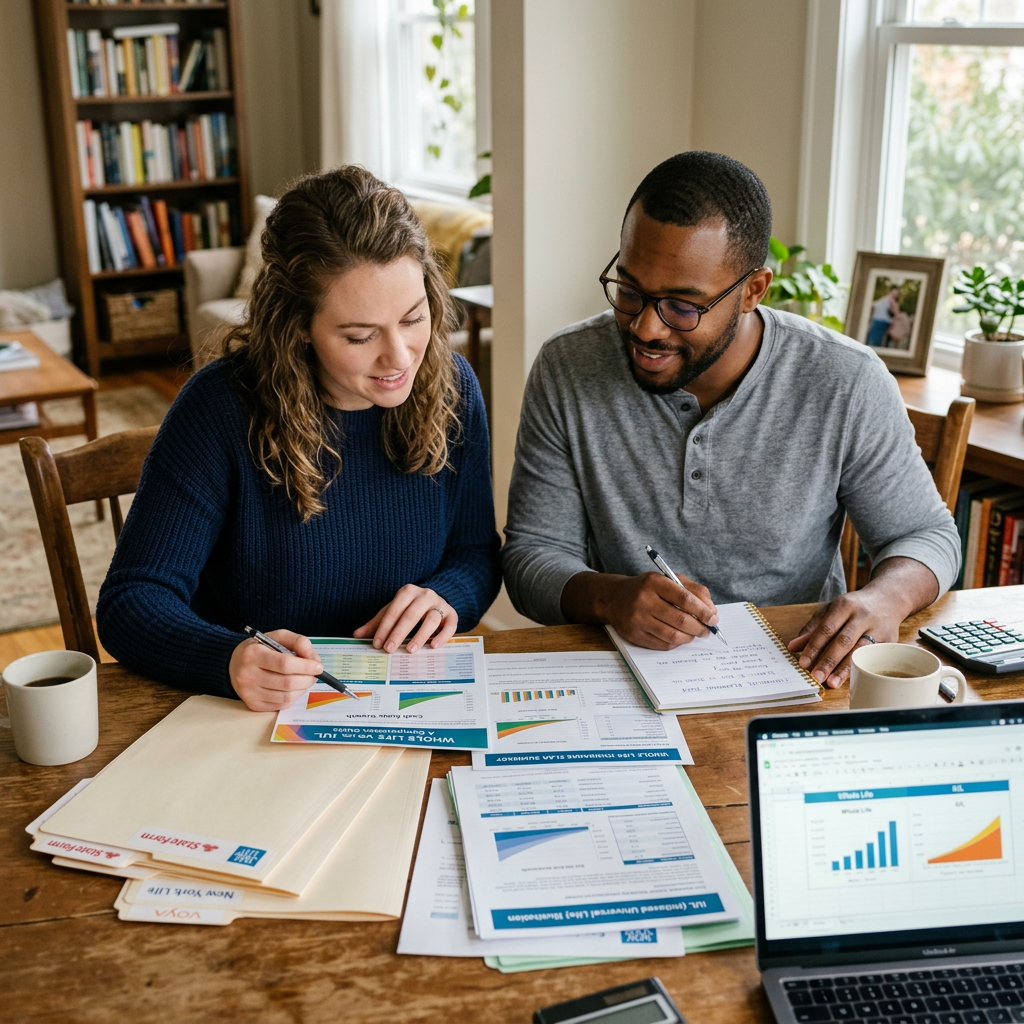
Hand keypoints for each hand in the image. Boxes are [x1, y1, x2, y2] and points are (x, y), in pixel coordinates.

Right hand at [228, 629, 322, 711]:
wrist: (233, 663)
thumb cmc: (260, 648)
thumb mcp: (277, 636)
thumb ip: (298, 642)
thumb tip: (314, 659)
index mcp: (253, 654)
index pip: (285, 664)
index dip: (305, 666)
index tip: (319, 666)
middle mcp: (248, 675)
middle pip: (287, 683)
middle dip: (307, 679)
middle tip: (315, 674)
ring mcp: (249, 693)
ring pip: (286, 697)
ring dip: (302, 689)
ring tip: (305, 680)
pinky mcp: (253, 705)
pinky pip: (281, 705)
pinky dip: (293, 697)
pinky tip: (293, 688)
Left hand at [353, 585, 457, 653]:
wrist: (438, 599)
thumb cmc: (411, 608)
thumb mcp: (394, 611)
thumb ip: (377, 623)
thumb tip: (356, 635)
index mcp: (408, 591)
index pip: (394, 610)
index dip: (384, 627)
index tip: (377, 644)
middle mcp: (425, 595)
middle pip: (411, 614)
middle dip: (399, 633)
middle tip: (389, 649)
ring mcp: (440, 604)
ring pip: (431, 619)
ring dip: (420, 635)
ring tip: (410, 649)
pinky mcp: (453, 614)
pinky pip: (450, 625)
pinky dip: (442, 636)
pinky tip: (433, 646)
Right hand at [562, 571, 717, 649]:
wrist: (614, 598)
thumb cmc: (647, 588)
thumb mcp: (668, 579)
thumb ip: (693, 590)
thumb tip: (712, 611)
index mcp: (654, 582)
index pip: (684, 598)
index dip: (702, 610)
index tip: (713, 618)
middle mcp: (644, 600)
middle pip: (680, 619)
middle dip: (699, 627)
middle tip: (707, 630)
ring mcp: (637, 619)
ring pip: (672, 635)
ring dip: (689, 637)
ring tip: (695, 634)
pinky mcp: (634, 635)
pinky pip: (662, 644)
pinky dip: (676, 643)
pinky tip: (680, 637)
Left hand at [787, 556, 938, 687]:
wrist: (887, 600)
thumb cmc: (853, 607)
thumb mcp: (831, 610)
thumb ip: (812, 628)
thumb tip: (793, 647)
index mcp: (844, 606)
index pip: (827, 629)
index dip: (814, 647)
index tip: (803, 663)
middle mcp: (862, 616)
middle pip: (843, 641)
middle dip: (828, 661)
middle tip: (816, 677)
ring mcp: (878, 629)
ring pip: (860, 651)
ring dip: (845, 669)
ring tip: (832, 683)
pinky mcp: (890, 641)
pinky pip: (873, 657)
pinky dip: (861, 668)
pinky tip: (853, 679)